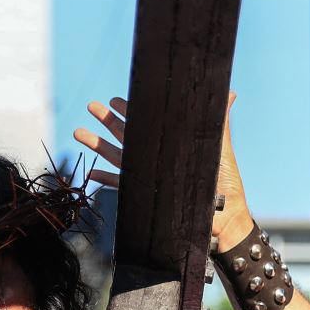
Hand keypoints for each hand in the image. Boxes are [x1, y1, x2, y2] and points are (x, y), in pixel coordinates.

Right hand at [72, 94, 253, 249]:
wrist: (221, 217)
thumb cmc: (224, 182)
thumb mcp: (220, 148)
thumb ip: (220, 121)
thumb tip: (231, 92)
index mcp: (171, 143)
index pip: (148, 122)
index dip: (131, 109)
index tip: (116, 98)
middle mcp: (156, 158)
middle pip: (126, 134)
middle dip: (107, 120)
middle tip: (92, 106)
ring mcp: (148, 176)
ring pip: (116, 156)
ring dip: (97, 145)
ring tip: (78, 132)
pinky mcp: (145, 195)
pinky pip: (120, 186)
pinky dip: (105, 179)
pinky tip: (90, 174)